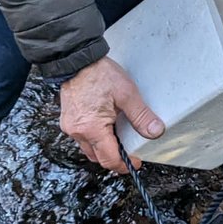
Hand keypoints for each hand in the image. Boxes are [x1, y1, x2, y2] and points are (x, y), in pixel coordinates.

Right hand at [59, 56, 164, 172]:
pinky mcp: (67, 120)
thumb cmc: (99, 74)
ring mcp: (70, 126)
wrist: (78, 60)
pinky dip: (95, 138)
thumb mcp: (126, 93)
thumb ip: (141, 115)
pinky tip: (105, 127)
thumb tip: (155, 131)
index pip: (109, 159)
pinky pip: (82, 138)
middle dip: (114, 158)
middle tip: (129, 152)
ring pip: (89, 149)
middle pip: (97, 158)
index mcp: (92, 128)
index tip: (136, 161)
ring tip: (118, 138)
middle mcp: (78, 131)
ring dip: (103, 149)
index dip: (125, 164)